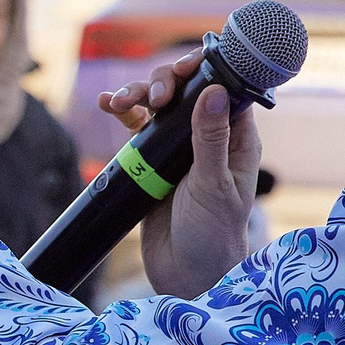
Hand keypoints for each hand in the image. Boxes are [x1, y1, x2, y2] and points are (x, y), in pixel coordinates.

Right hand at [100, 49, 263, 295]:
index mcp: (235, 141)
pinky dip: (123, 112)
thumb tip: (213, 91)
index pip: (225, 90)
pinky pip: (136, 128)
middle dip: (166, 82)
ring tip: (122, 102)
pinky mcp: (151, 163)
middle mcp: (208, 139)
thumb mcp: (213, 186)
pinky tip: (109, 105)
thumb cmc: (213, 236)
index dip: (205, 71)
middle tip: (155, 96)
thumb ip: (210, 140)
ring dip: (140, 94)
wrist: (185, 279)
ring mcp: (178, 150)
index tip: (185, 65)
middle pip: (186, 91)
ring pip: (158, 105)